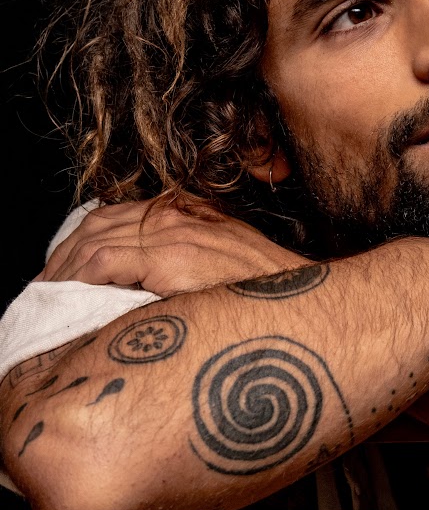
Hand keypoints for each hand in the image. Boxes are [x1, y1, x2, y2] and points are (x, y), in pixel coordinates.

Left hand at [36, 198, 308, 295]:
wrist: (302, 299)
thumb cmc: (267, 289)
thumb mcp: (226, 257)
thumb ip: (188, 255)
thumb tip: (147, 278)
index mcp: (186, 211)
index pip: (115, 215)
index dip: (81, 242)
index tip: (65, 272)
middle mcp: (175, 215)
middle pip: (95, 224)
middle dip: (62, 256)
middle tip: (46, 287)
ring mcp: (172, 234)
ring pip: (91, 241)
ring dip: (62, 271)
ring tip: (49, 298)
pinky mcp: (171, 258)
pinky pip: (103, 261)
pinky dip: (78, 279)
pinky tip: (71, 298)